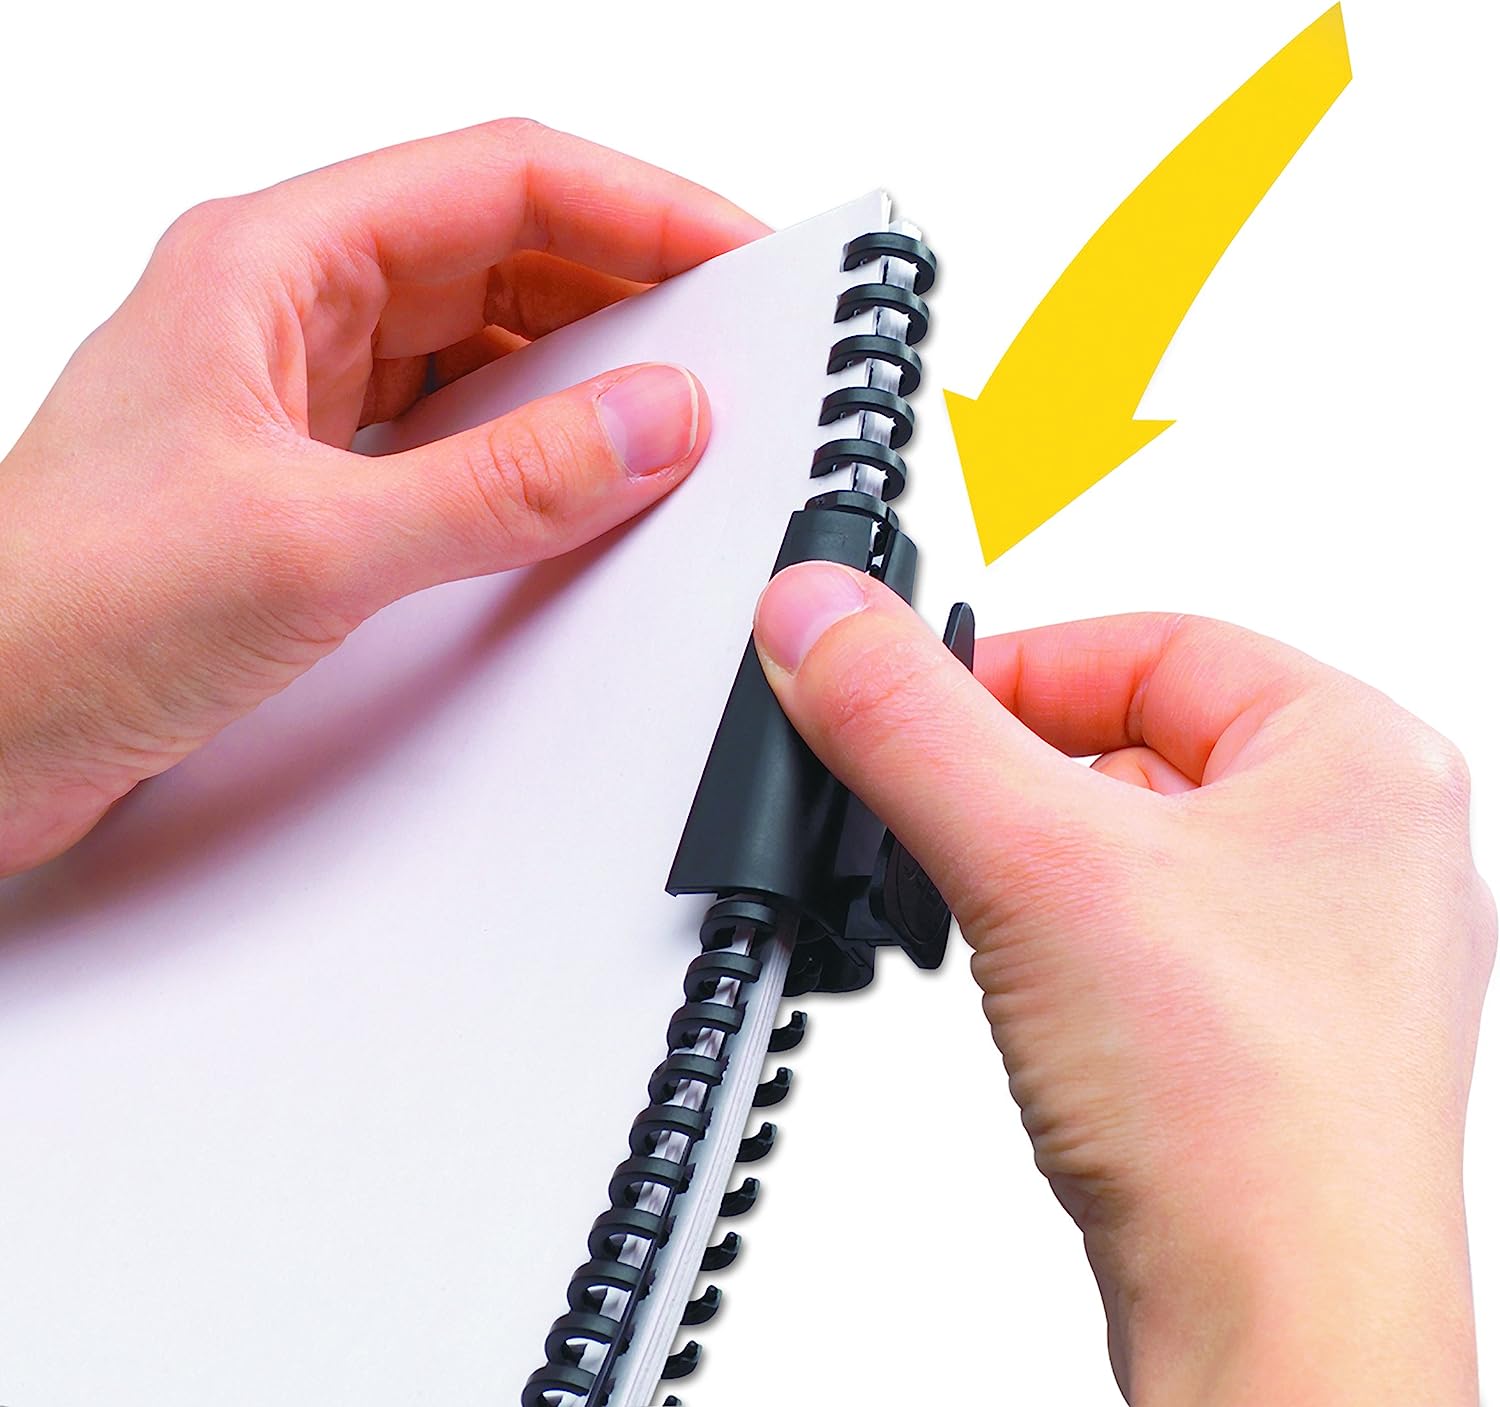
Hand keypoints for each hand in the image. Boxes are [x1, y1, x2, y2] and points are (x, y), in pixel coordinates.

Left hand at [0, 119, 764, 876]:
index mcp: (267, 266)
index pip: (500, 180)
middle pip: (500, 251)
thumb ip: (500, 487)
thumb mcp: (309, 545)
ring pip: (479, 342)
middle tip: (728, 340)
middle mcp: (284, 317)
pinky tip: (576, 485)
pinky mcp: (307, 486)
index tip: (736, 253)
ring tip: (671, 411)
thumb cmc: (49, 621)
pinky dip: (529, 447)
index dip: (638, 206)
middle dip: (624, 288)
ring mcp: (296, 402)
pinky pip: (452, 433)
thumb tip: (650, 425)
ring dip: (580, 371)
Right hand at [752, 564, 1494, 1405]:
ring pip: (1129, 839)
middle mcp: (1356, 846)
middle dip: (1015, 775)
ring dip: (1033, 860)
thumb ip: (906, 724)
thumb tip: (821, 622)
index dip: (1016, 663)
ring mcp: (1316, 945)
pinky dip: (1064, 936)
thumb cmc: (1251, 1124)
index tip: (915, 704)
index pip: (1151, 640)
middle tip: (941, 815)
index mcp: (1360, 759)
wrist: (1280, 1337)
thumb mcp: (1035, 866)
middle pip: (1134, 736)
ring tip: (993, 915)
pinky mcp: (1265, 1028)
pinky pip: (1140, 929)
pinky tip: (1033, 989)